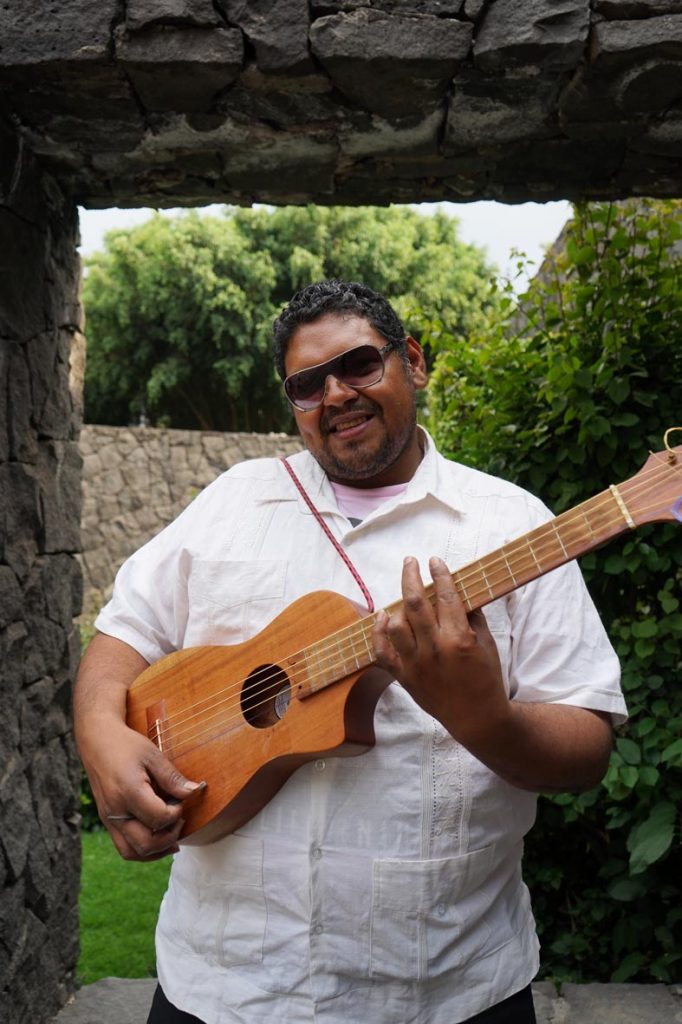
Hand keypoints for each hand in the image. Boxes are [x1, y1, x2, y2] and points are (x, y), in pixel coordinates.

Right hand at [80, 717, 202, 860]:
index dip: (176, 813)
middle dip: (170, 836)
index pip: (158, 819)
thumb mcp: (153, 755)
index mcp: (129, 792)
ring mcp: (109, 818)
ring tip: (172, 836)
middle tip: (180, 820)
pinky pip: (124, 846)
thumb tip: (194, 791)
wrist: (97, 741)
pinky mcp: (107, 820)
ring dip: (156, 850)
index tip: (180, 799)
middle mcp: (116, 811)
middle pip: (146, 844)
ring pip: (132, 852)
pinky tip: (157, 838)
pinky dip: (142, 849)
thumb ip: (172, 778)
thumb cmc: (126, 745)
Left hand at [373, 555, 510, 747]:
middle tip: (410, 561)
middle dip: (410, 575)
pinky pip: (382, 652)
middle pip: (414, 602)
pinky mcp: (404, 677)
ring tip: (402, 595)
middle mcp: (435, 649)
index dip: (439, 574)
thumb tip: (458, 592)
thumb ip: (472, 617)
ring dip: (396, 604)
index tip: (434, 561)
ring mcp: (416, 664)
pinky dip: (378, 633)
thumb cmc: (486, 680)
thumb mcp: (488, 644)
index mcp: (460, 639)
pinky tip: (382, 618)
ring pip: (396, 624)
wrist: (477, 718)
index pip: (445, 596)